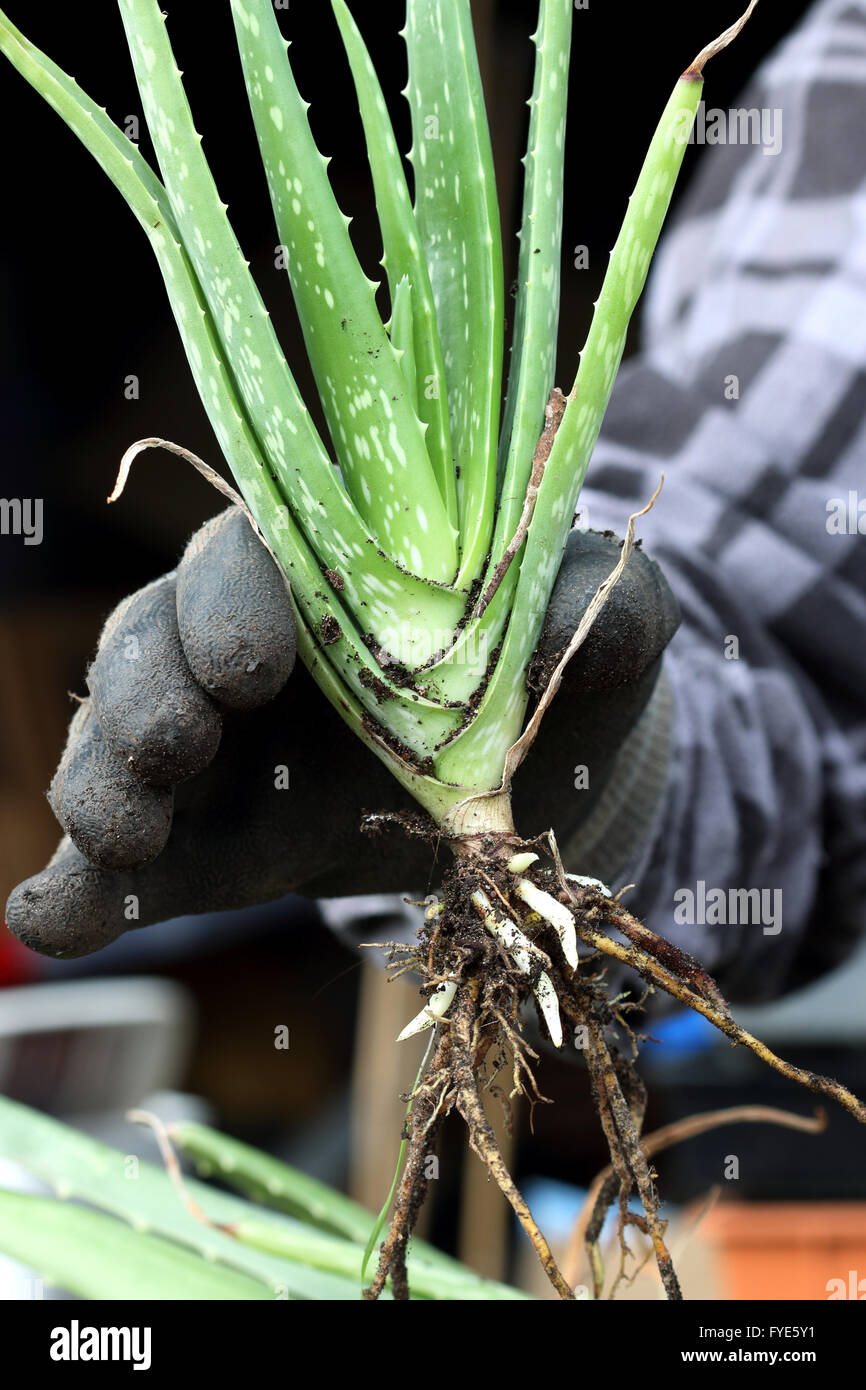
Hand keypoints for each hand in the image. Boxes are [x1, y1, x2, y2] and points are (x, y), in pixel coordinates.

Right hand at [5, 510, 678, 956]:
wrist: (532, 778)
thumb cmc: (563, 673)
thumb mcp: (605, 625)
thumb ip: (595, 610)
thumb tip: (546, 642)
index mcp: (328, 576)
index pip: (243, 557)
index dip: (228, 602)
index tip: (255, 669)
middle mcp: (242, 648)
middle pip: (150, 641)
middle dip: (145, 691)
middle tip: (175, 750)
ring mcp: (212, 751)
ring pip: (114, 741)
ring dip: (100, 785)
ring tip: (123, 842)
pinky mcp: (205, 844)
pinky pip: (120, 862)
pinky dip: (77, 890)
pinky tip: (54, 924)